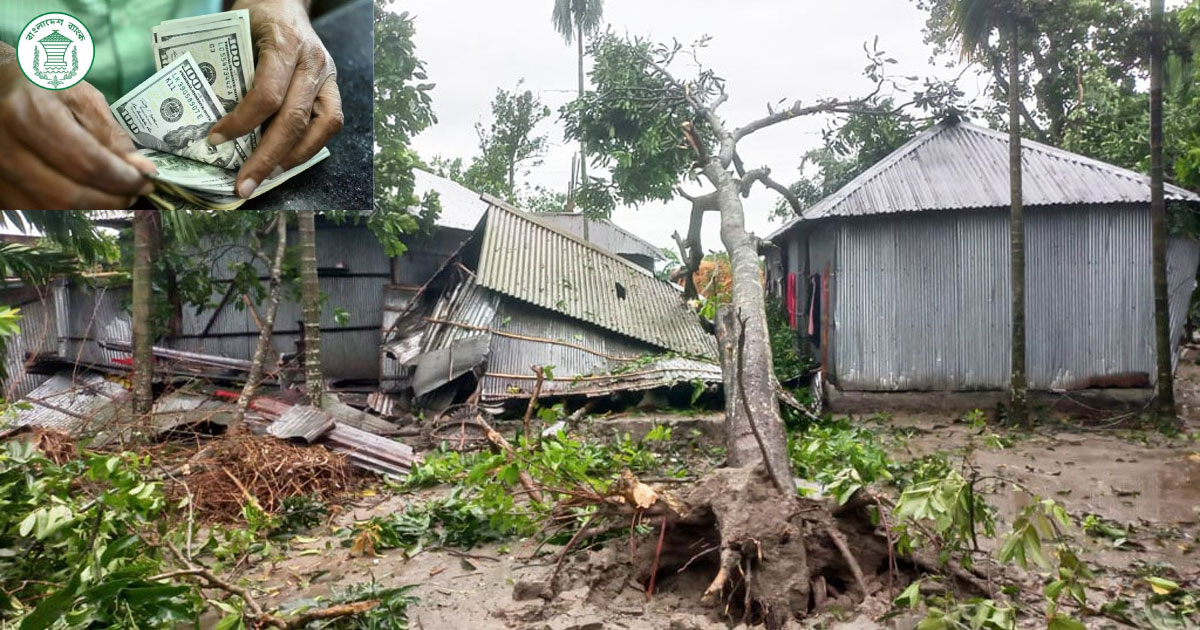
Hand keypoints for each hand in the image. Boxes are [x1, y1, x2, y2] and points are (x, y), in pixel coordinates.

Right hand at [0, 51, 155, 209]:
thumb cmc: (40, 84)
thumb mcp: (80, 96)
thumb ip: (111, 134)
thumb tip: (142, 170)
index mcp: (29, 115)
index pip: (86, 163)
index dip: (122, 179)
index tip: (146, 181)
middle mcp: (4, 146)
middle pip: (67, 194)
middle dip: (110, 200)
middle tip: (134, 193)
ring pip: (48, 210)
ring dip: (90, 211)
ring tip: (114, 196)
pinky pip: (31, 212)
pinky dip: (66, 212)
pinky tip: (87, 200)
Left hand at [210, 0, 342, 197]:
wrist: (284, 0)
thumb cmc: (253, 15)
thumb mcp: (232, 31)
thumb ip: (226, 69)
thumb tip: (203, 117)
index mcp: (284, 43)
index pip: (267, 94)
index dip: (242, 123)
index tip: (215, 139)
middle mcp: (312, 61)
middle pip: (294, 119)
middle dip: (266, 157)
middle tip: (243, 185)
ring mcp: (327, 75)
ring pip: (320, 127)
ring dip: (292, 158)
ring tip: (267, 177)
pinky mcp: (333, 87)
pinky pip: (330, 123)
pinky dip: (309, 147)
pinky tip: (287, 160)